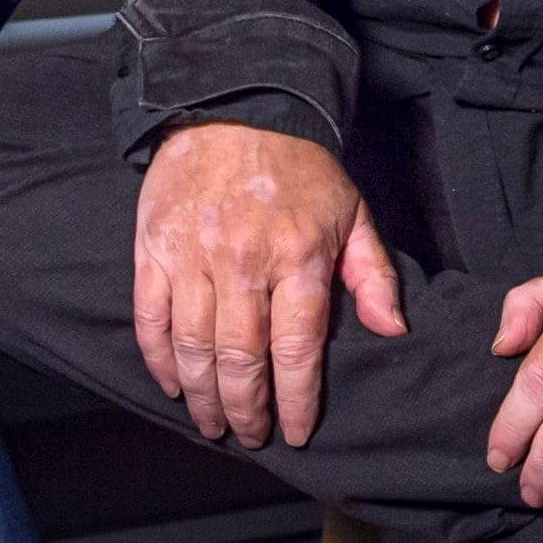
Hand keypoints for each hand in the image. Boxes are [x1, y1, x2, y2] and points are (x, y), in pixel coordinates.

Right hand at [133, 122, 406, 447]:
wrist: (235, 105)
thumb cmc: (299, 166)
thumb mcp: (352, 212)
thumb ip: (372, 274)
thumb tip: (391, 331)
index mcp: (299, 257)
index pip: (296, 351)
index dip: (294, 402)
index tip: (295, 433)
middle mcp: (244, 263)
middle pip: (241, 361)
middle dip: (246, 411)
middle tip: (250, 437)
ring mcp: (193, 257)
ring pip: (194, 349)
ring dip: (202, 398)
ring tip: (213, 424)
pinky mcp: (154, 249)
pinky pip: (151, 319)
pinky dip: (160, 360)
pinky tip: (172, 385)